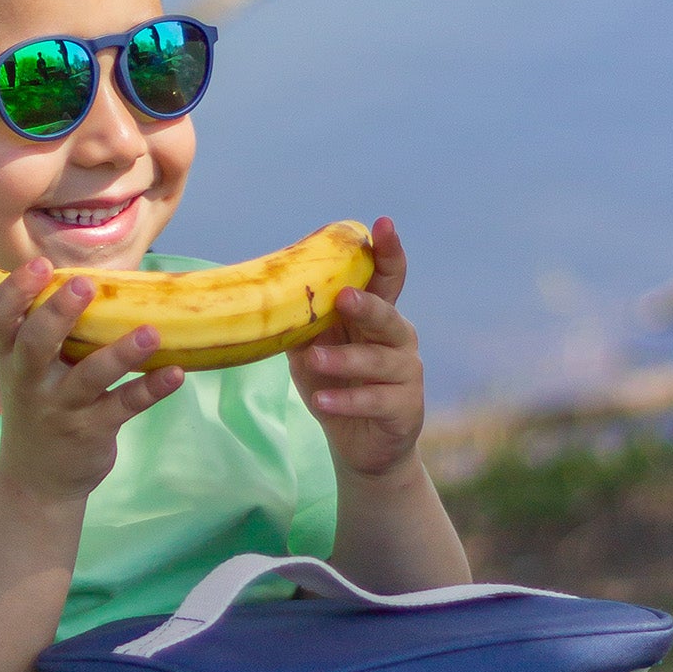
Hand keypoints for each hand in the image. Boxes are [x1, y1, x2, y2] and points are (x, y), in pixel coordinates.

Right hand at [0, 258, 183, 501]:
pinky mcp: (93, 431)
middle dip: (59, 312)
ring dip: (121, 353)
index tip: (41, 265)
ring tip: (151, 333)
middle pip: (37, 342)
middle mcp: (31, 382)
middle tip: (86, 285)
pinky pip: (125, 406)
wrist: (36, 483)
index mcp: (12, 358)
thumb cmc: (40, 410)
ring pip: (89, 377)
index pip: (0, 318)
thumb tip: (101, 282)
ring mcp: (62, 408)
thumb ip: (51, 335)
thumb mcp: (28, 375)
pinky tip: (176, 374)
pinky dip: (152, 389)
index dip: (16, 290)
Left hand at [289, 217, 424, 480]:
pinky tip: (322, 400)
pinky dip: (346, 400)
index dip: (388, 251)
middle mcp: (398, 339)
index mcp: (377, 317)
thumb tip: (267, 292)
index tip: (382, 225)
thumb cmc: (337, 385)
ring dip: (345, 359)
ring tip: (315, 360)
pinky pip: (376, 400)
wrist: (361, 446)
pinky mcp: (405, 407)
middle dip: (367, 305)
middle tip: (343, 296)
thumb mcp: (313, 351)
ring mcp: (405, 374)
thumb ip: (303, 323)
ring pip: (379, 360)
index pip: (387, 278)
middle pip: (387, 316)